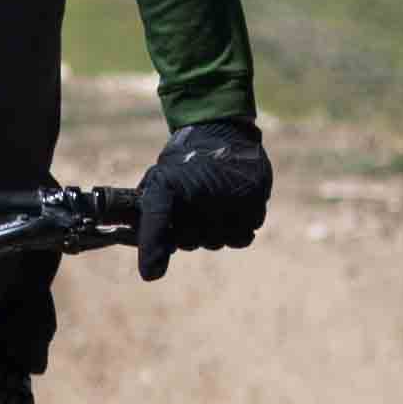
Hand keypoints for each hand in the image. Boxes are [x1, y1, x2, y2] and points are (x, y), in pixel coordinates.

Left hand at [131, 117, 269, 279]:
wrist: (222, 131)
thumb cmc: (184, 162)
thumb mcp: (158, 179)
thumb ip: (151, 216)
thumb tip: (148, 265)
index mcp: (168, 184)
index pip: (157, 219)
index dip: (152, 248)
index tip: (150, 272)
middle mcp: (198, 193)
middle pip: (189, 241)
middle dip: (188, 233)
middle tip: (191, 209)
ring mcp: (228, 199)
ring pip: (218, 242)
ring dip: (214, 232)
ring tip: (213, 204)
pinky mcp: (254, 204)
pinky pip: (242, 236)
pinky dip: (236, 228)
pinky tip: (231, 207)